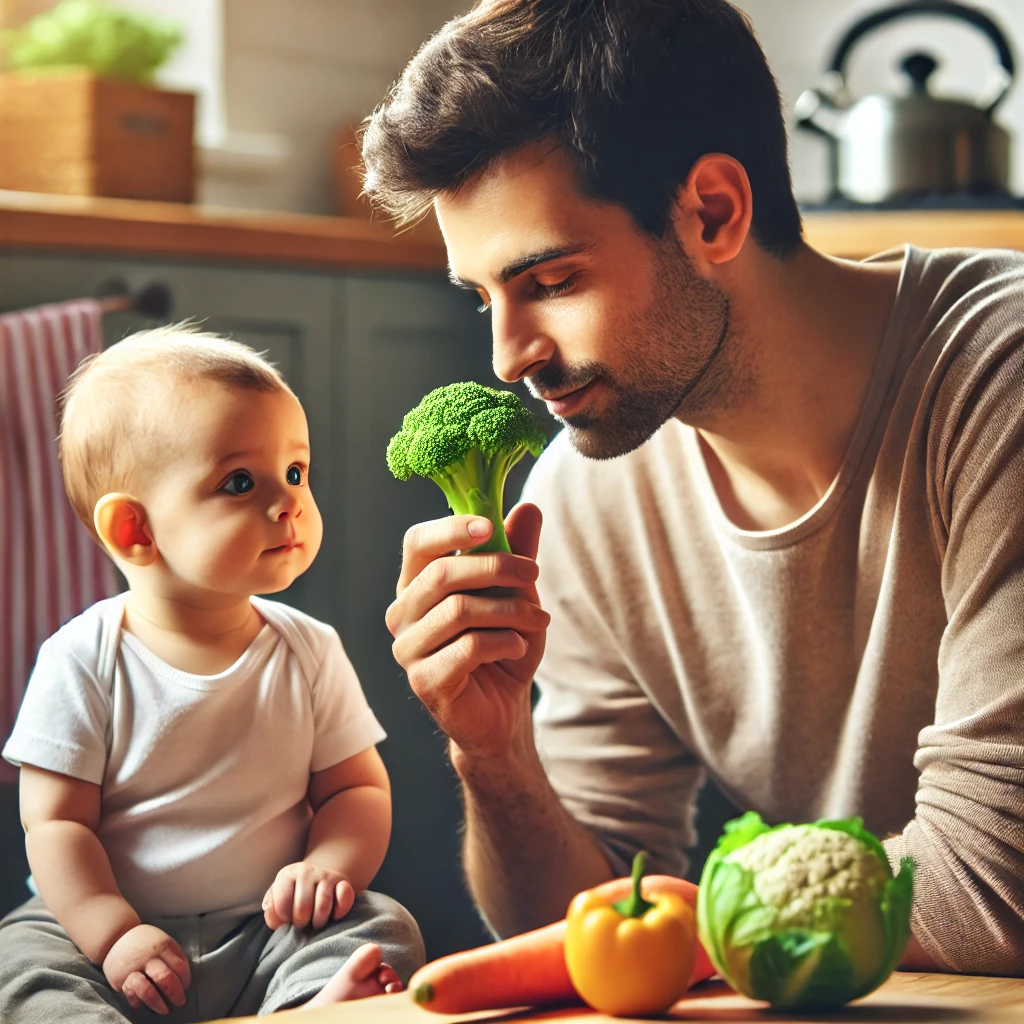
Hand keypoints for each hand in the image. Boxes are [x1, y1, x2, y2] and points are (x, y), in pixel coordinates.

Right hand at [102, 924, 190, 1015]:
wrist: (117, 936)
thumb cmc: (147, 942)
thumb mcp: (163, 941)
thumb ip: (173, 955)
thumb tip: (184, 977)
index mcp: (163, 946)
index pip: (179, 966)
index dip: (185, 979)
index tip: (186, 986)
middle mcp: (149, 957)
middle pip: (165, 978)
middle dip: (175, 992)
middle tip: (180, 1001)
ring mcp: (134, 968)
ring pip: (147, 989)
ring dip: (157, 1002)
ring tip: (165, 1010)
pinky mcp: (121, 979)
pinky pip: (131, 994)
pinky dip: (138, 1002)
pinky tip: (143, 1006)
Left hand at [263, 862, 355, 930]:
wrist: (317, 881)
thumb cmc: (294, 899)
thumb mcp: (277, 902)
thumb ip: (271, 910)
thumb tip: (271, 909)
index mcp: (286, 875)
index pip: (282, 904)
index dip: (284, 920)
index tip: (288, 920)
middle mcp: (306, 870)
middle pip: (303, 907)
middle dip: (302, 923)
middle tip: (303, 924)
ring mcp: (326, 874)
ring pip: (323, 905)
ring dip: (319, 922)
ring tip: (316, 923)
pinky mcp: (344, 881)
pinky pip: (344, 897)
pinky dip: (340, 912)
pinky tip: (334, 916)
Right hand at [386, 505, 548, 762]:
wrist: (503, 710)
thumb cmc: (503, 645)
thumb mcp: (517, 594)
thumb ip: (516, 552)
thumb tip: (529, 507)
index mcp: (416, 584)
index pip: (418, 543)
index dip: (451, 529)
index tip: (491, 527)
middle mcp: (402, 613)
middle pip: (441, 574)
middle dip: (495, 568)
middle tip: (533, 574)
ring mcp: (407, 649)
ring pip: (458, 610)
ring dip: (509, 611)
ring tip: (539, 621)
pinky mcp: (423, 681)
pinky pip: (467, 648)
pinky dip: (503, 642)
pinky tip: (519, 647)